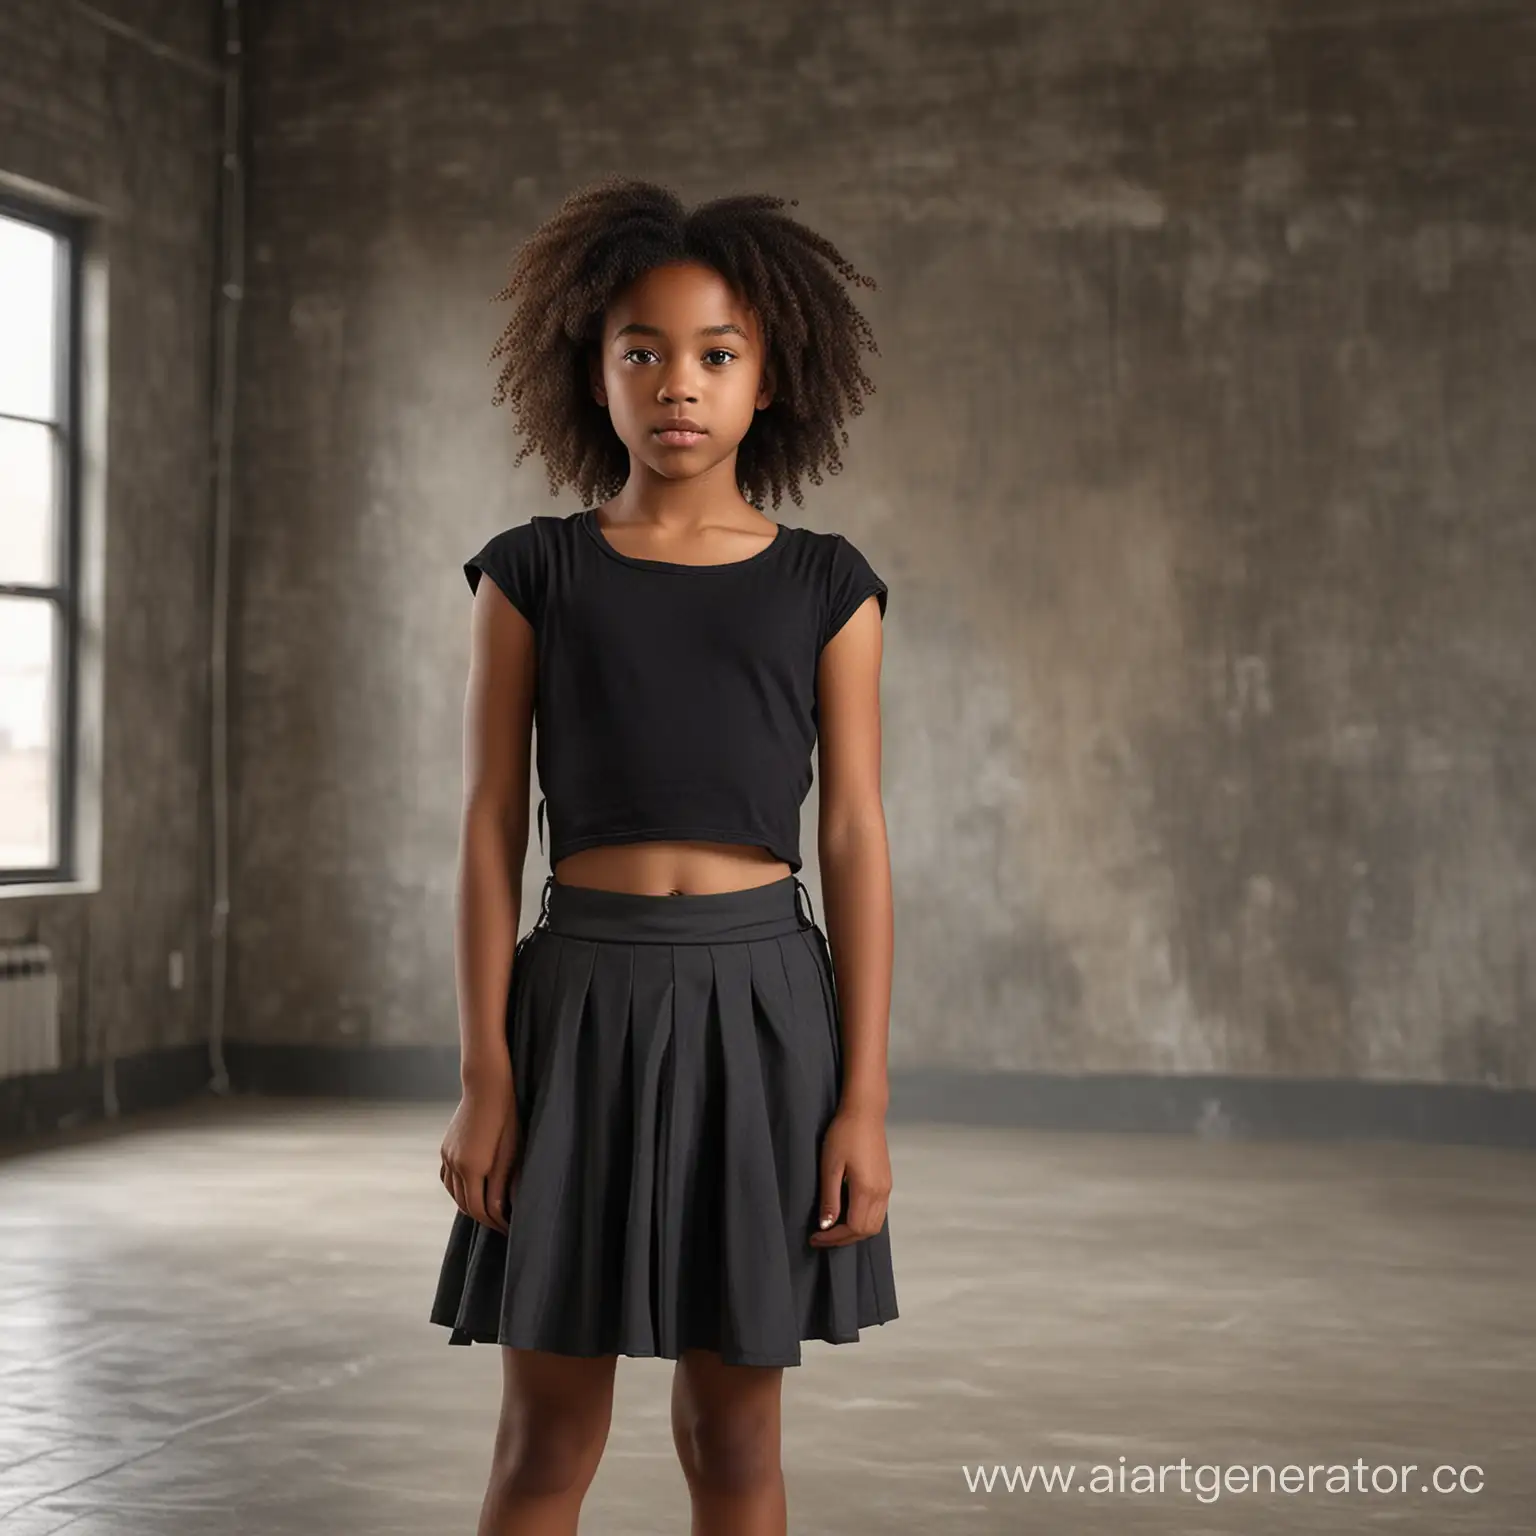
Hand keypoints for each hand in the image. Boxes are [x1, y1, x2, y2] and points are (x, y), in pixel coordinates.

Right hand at [439, 1068, 518, 1233]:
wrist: (486, 1087)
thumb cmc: (506, 1118)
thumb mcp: (510, 1153)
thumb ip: (502, 1184)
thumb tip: (500, 1212)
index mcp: (472, 1168)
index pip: (480, 1209)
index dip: (495, 1222)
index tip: (509, 1228)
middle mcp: (455, 1165)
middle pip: (466, 1204)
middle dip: (483, 1218)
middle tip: (501, 1224)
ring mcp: (447, 1156)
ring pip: (454, 1193)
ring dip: (470, 1205)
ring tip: (488, 1211)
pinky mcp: (445, 1148)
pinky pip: (447, 1179)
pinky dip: (457, 1190)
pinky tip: (469, 1191)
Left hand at [809, 1104, 891, 1246]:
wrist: (865, 1112)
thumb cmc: (844, 1134)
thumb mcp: (830, 1166)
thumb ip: (830, 1198)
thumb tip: (826, 1226)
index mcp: (866, 1190)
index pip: (853, 1228)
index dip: (834, 1238)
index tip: (815, 1237)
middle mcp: (881, 1193)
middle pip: (866, 1231)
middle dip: (844, 1238)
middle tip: (822, 1236)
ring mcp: (886, 1187)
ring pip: (875, 1224)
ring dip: (855, 1231)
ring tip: (833, 1227)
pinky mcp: (886, 1181)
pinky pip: (878, 1212)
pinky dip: (863, 1220)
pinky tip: (848, 1212)